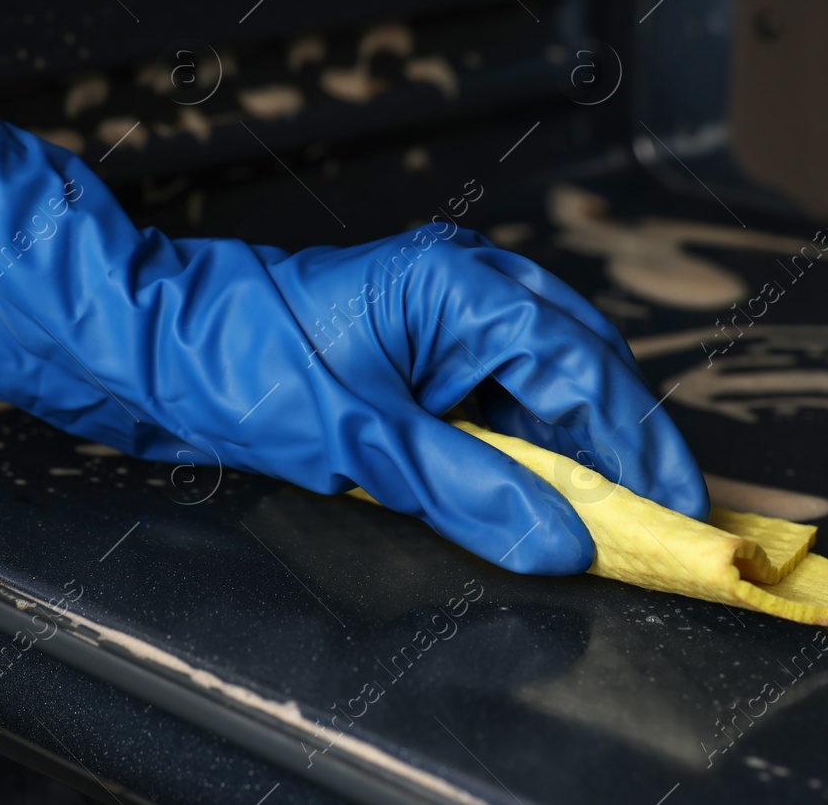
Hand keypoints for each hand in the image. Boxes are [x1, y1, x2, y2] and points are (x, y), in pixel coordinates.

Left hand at [0, 48, 705, 573]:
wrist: (149, 342)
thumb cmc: (238, 359)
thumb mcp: (360, 437)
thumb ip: (468, 490)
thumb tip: (561, 541)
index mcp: (462, 286)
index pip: (584, 369)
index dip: (638, 446)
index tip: (677, 513)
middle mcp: (466, 290)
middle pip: (578, 372)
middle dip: (616, 450)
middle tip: (651, 528)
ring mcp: (442, 319)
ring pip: (540, 390)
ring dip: (569, 455)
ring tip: (598, 524)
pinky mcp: (418, 353)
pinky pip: (495, 402)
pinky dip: (519, 450)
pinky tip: (528, 496)